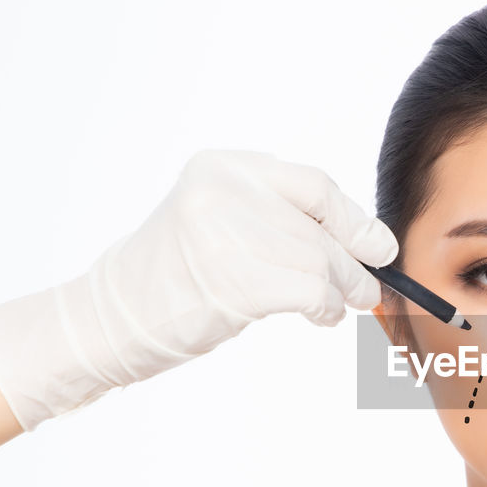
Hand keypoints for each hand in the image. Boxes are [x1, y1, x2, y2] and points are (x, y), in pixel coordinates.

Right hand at [0, 149, 398, 431]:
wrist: (109, 318)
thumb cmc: (174, 277)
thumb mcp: (222, 225)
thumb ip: (281, 221)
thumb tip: (365, 239)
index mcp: (223, 168)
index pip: (313, 184)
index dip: (353, 219)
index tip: (378, 246)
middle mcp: (223, 192)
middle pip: (321, 228)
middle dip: (353, 264)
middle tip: (366, 290)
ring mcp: (224, 236)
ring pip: (321, 261)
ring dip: (343, 290)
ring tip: (340, 306)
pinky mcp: (232, 282)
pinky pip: (311, 291)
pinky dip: (326, 307)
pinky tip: (322, 316)